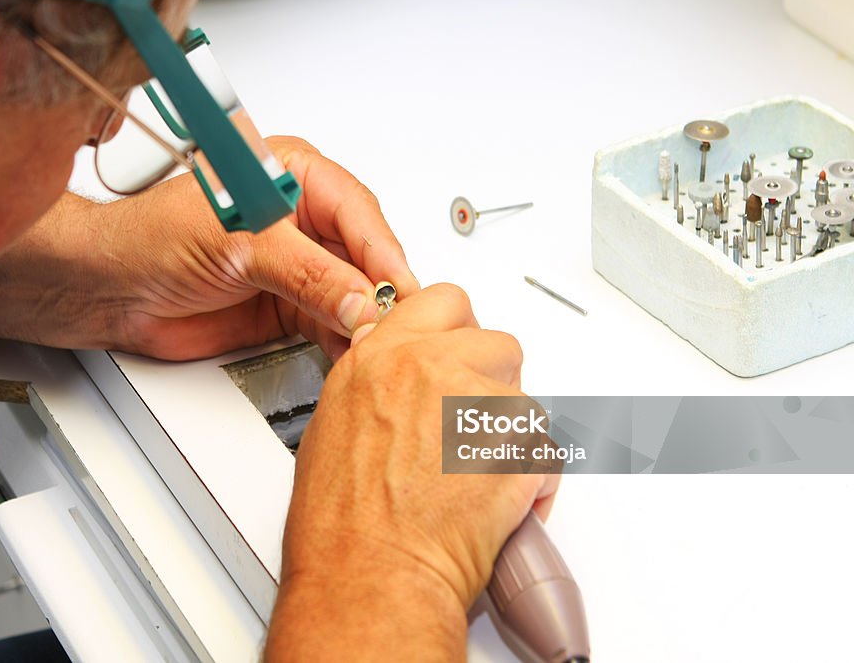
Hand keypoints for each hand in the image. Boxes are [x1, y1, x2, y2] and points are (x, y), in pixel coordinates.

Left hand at [106, 136, 418, 360]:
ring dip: (366, 321)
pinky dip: (345, 342)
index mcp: (294, 177)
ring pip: (352, 294)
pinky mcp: (287, 306)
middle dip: (379, 291)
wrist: (110, 290)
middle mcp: (301, 220)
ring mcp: (296, 266)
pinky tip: (354, 354)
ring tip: (380, 344)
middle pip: (363, 256)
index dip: (382, 253)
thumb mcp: (239, 245)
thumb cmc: (151, 239)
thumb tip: (358, 299)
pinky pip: (330, 324)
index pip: (357, 212)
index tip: (399, 288)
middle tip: (395, 323)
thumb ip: (306, 274)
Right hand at [265, 284, 559, 660]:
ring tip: (478, 478)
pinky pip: (546, 450)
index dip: (458, 330)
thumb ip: (374, 386)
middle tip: (473, 426)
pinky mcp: (518, 444)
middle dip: (493, 382)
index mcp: (380, 359)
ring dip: (512, 436)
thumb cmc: (342, 525)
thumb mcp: (333, 426)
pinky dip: (533, 479)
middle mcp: (429, 368)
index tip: (460, 351)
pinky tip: (499, 502)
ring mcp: (477, 403)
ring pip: (525, 401)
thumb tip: (397, 381)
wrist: (371, 574)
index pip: (443, 304)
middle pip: (497, 345)